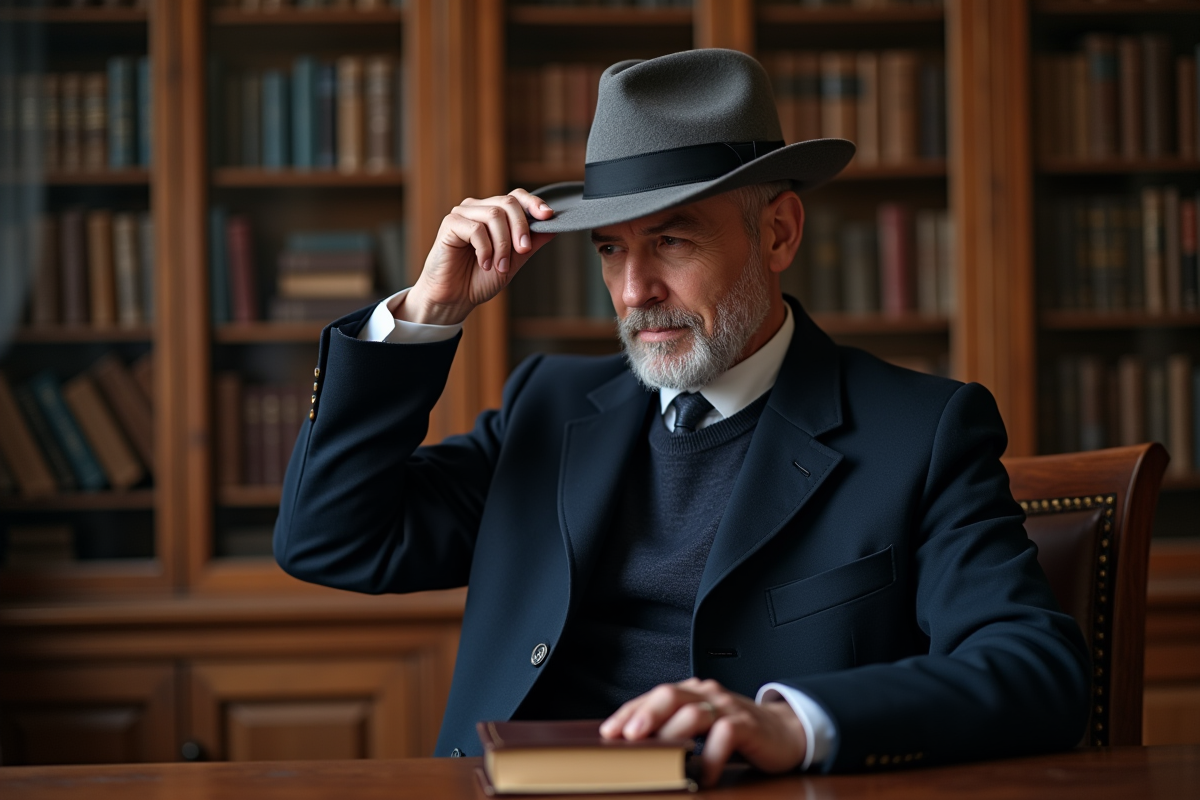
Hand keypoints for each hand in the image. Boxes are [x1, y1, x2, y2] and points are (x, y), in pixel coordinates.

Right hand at [402, 189, 556, 325]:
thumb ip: (530, 244)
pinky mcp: (450, 223)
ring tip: (500, 266)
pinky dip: (485, 249)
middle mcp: (479, 208)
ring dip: (502, 244)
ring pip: (494, 215)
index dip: (533, 203)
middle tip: (522, 251)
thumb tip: (553, 228)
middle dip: (521, 227)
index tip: (548, 216)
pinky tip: (484, 264)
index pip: (516, 197)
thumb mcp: (513, 261)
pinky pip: (476, 229)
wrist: (455, 298)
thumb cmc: (480, 279)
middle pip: (508, 202)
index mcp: (494, 214)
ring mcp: (463, 214)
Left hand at [599, 679, 807, 787]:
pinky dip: (710, 758)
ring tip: (659, 757)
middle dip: (645, 715)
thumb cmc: (737, 730)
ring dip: (672, 734)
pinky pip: (724, 735)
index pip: (653, 697)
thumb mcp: (702, 726)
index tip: (609, 732)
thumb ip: (675, 728)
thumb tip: (635, 747)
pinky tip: (702, 776)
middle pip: (669, 695)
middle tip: (627, 736)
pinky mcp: (746, 724)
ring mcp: (727, 707)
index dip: (629, 713)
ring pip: (693, 712)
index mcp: (691, 692)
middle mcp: (706, 694)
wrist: (785, 731)